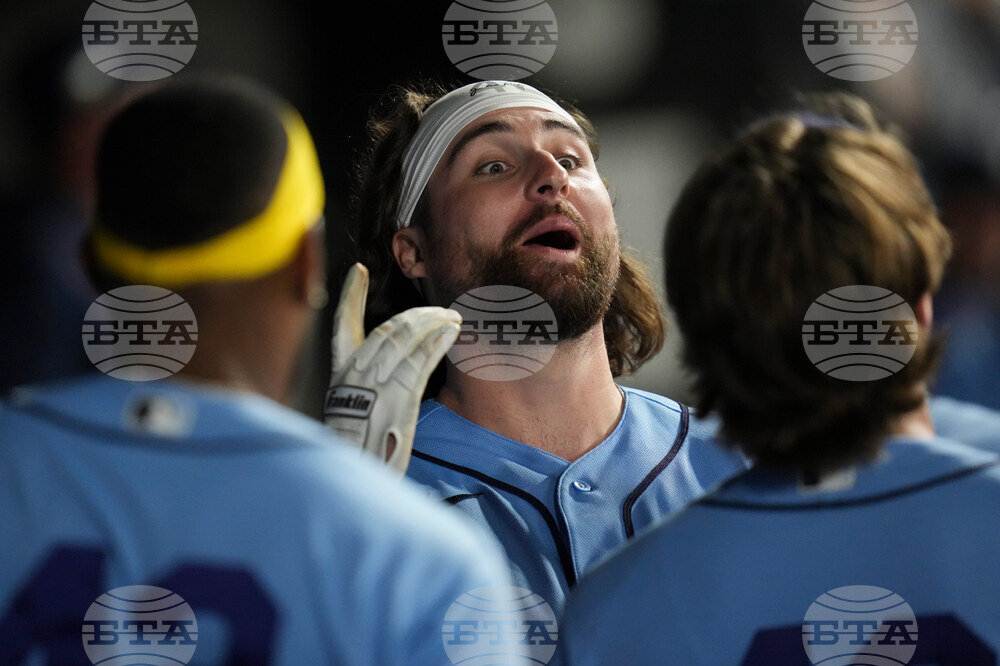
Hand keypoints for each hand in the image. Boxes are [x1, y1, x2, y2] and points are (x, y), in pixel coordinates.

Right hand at [324, 263, 460, 473]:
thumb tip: (386, 372)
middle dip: (419, 314)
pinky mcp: (400, 393)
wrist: (357, 468)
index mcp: (341, 371)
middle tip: (441, 310)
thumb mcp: (351, 411)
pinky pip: (422, 359)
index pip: (341, 322)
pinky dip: (438, 342)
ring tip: (454, 317)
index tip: (358, 270)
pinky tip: (452, 333)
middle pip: (389, 327)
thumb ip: (366, 389)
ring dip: (435, 323)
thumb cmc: (357, 445)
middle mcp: (357, 370)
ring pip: (408, 337)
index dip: (350, 294)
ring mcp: (378, 380)